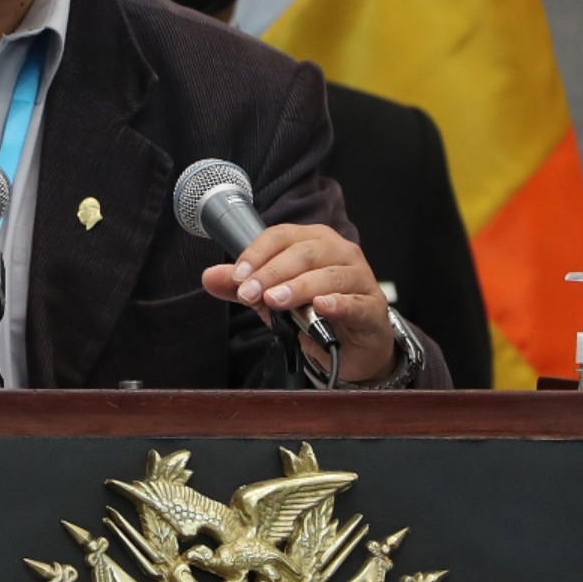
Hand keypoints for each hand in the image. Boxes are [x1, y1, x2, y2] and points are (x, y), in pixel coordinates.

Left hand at [201, 223, 395, 382]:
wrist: (353, 345)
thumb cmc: (315, 312)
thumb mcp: (272, 298)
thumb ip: (241, 287)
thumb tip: (210, 277)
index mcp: (313, 240)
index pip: (281, 236)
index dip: (257, 254)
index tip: (238, 277)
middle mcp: (339, 252)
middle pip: (304, 253)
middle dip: (272, 273)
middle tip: (249, 293)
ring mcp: (359, 277)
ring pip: (328, 276)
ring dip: (299, 287)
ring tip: (275, 300)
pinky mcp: (372, 307)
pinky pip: (355, 302)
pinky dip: (338, 303)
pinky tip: (322, 306)